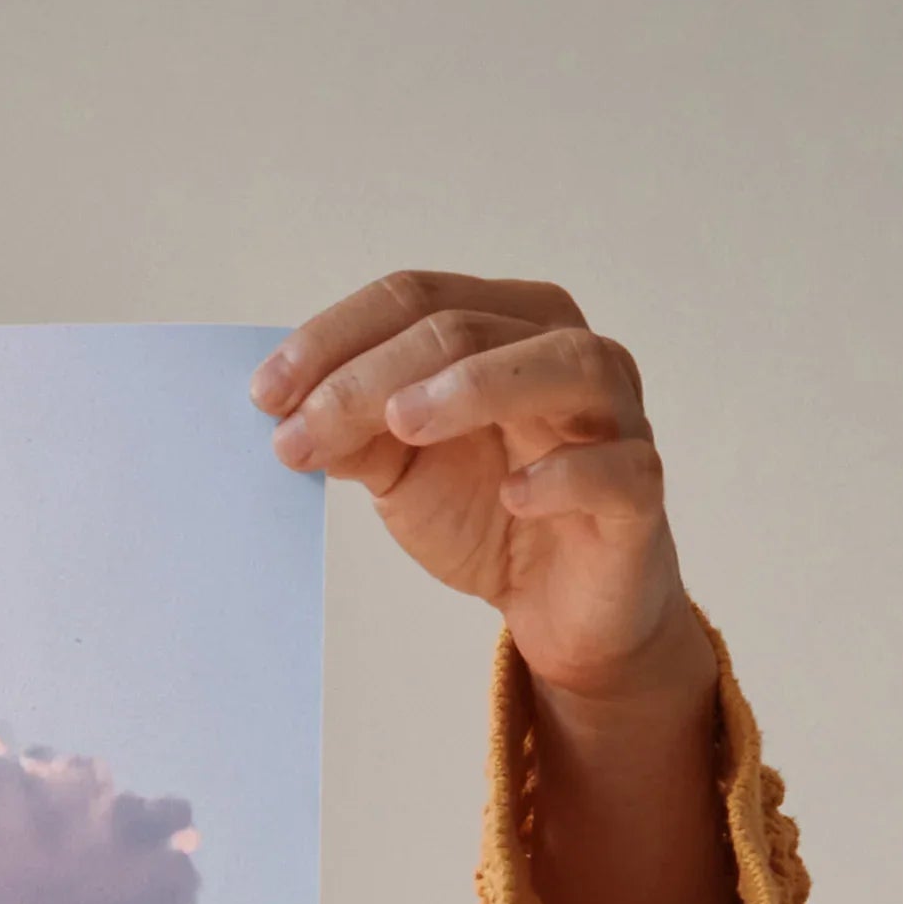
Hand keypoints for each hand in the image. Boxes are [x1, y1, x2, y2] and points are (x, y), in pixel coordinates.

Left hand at [258, 270, 739, 903]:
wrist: (559, 605)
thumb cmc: (487, 512)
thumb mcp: (401, 469)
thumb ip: (354, 432)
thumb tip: (286, 412)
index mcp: (505, 326)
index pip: (416, 298)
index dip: (335, 338)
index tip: (264, 395)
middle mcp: (566, 352)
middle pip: (468, 328)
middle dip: (371, 376)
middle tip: (300, 429)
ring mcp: (614, 417)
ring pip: (560, 366)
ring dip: (475, 387)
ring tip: (402, 423)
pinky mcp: (638, 492)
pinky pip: (615, 468)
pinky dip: (564, 474)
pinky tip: (514, 493)